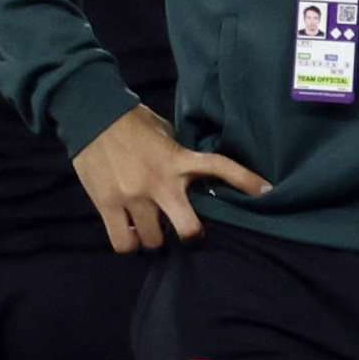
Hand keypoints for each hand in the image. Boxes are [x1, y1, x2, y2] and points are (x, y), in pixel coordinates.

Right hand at [75, 106, 266, 253]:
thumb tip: (192, 173)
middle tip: (188, 231)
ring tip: (149, 230)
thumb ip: (180, 154)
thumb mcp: (165, 133)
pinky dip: (129, 244)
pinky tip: (130, 235)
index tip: (267, 191)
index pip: (220, 166)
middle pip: (188, 229)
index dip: (245, 180)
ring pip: (154, 241)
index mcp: (178, 159)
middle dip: (192, 236)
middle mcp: (160, 183)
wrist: (91, 115)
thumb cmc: (132, 122)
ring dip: (155, 239)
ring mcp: (134, 197)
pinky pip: (123, 243)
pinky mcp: (108, 205)